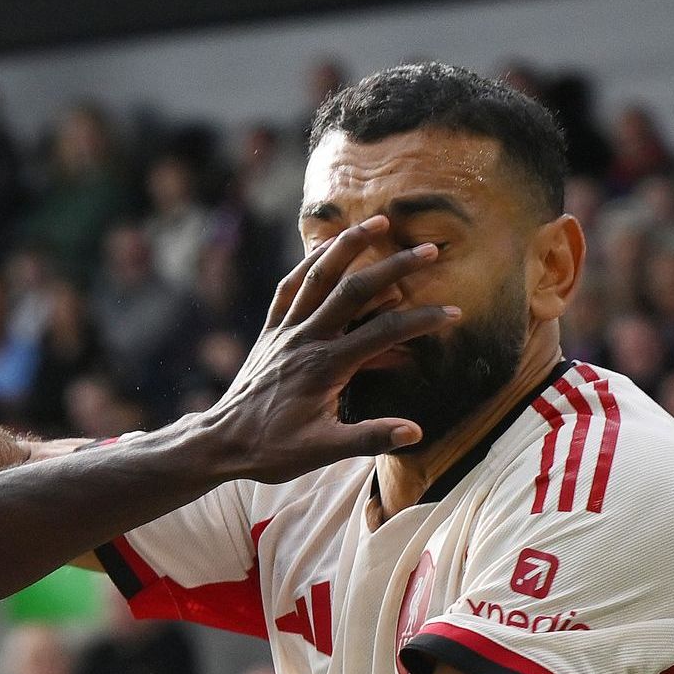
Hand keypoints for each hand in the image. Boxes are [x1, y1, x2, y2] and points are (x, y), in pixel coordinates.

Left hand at [180, 215, 456, 486]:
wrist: (220, 443)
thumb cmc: (272, 451)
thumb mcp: (322, 451)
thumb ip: (369, 438)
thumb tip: (414, 432)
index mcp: (325, 366)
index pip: (384, 332)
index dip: (421, 320)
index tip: (453, 313)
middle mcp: (305, 338)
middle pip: (355, 289)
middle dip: (394, 265)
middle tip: (430, 249)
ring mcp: (285, 331)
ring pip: (317, 276)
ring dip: (349, 245)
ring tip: (380, 221)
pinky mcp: (270, 332)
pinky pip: (288, 287)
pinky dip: (308, 264)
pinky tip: (325, 248)